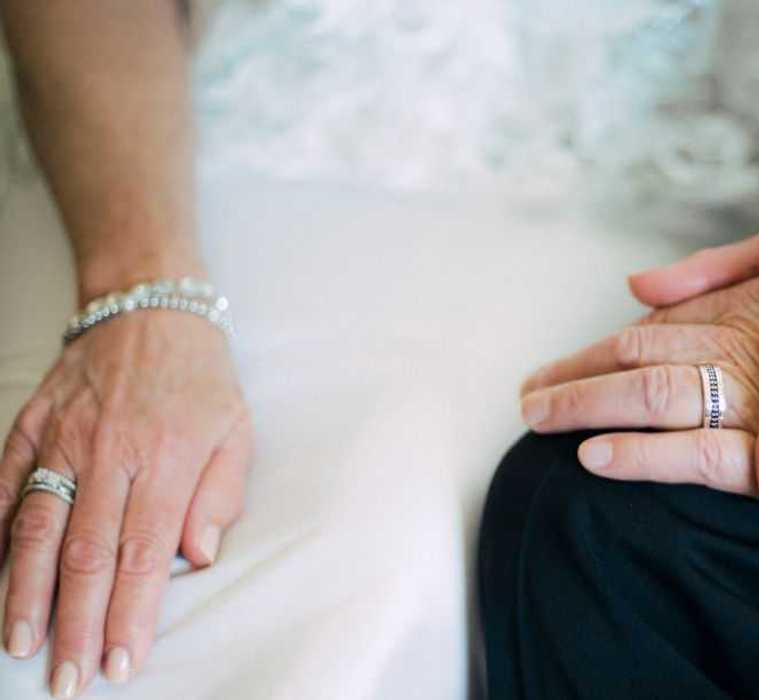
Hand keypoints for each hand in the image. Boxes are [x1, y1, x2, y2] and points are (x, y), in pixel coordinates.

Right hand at [0, 312, 250, 695]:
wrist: (148, 307)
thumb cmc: (200, 378)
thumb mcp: (235, 430)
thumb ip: (219, 496)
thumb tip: (197, 558)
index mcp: (166, 459)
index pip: (143, 554)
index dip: (130, 615)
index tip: (123, 663)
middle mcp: (109, 453)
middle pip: (84, 554)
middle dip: (76, 625)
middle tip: (68, 681)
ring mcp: (61, 440)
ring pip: (33, 527)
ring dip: (24, 593)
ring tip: (20, 645)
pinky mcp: (28, 427)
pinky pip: (3, 486)